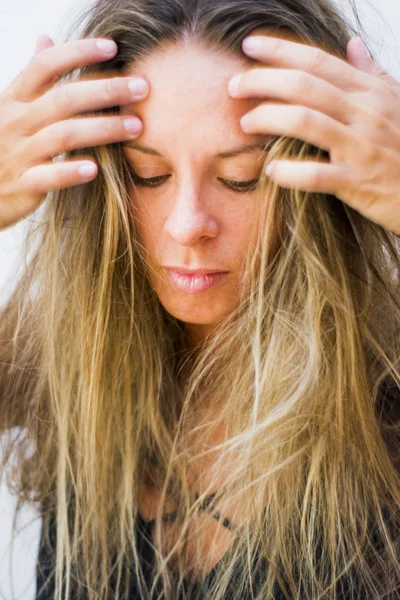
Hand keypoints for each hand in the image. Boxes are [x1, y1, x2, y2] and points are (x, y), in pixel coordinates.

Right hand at [0, 34, 148, 231]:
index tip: (113, 47)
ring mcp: (18, 154)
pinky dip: (70, 172)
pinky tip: (96, 169)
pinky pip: (48, 177)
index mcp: (14, 99)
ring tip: (136, 126)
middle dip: (106, 90)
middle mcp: (15, 122)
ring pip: (62, 135)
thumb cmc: (3, 146)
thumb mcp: (11, 107)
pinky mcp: (23, 185)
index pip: (45, 66)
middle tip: (142, 87)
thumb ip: (32, 79)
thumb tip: (45, 39)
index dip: (78, 52)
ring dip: (102, 129)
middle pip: (64, 99)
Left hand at [228, 32, 399, 234]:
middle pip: (305, 86)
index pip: (319, 62)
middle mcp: (364, 114)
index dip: (281, 50)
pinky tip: (270, 170)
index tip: (249, 45)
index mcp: (370, 92)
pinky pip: (316, 175)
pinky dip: (289, 172)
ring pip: (306, 122)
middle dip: (263, 81)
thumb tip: (352, 45)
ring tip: (246, 124)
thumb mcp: (395, 102)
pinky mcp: (357, 182)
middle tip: (233, 86)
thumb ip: (371, 74)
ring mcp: (360, 148)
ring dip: (269, 118)